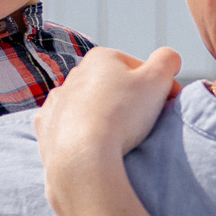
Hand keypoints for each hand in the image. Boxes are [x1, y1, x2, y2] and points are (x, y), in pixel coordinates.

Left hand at [37, 47, 181, 171]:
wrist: (80, 157)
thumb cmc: (121, 115)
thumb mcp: (157, 80)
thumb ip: (168, 60)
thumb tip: (169, 58)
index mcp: (101, 57)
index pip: (140, 70)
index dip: (158, 89)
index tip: (166, 109)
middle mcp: (75, 74)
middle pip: (113, 87)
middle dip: (129, 103)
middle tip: (142, 126)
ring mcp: (57, 101)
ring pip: (90, 106)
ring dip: (105, 117)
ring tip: (118, 139)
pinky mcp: (46, 126)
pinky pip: (68, 126)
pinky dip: (80, 133)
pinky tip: (92, 145)